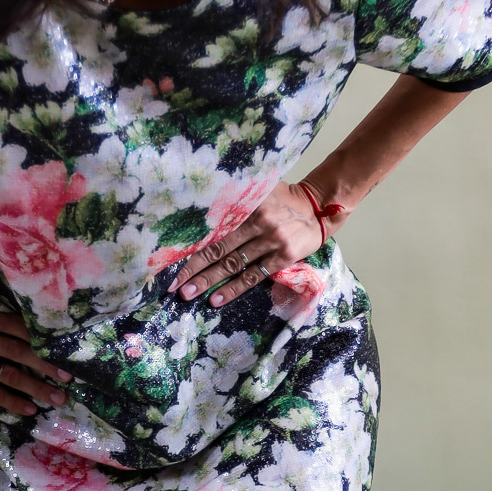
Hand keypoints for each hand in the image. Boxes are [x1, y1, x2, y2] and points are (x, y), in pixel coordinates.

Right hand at [0, 284, 71, 412]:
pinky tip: (29, 409)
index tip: (63, 341)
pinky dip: (11, 401)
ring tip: (57, 397)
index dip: (41, 333)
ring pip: (10, 373)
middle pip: (20, 349)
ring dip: (36, 386)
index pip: (16, 321)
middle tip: (70, 375)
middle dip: (48, 363)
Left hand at [176, 182, 330, 306]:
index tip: (172, 258)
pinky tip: (217, 299)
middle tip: (173, 283)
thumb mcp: (260, 190)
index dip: (192, 244)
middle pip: (218, 247)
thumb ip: (236, 200)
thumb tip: (201, 212)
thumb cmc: (283, 199)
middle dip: (193, 267)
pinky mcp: (284, 257)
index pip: (213, 227)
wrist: (319, 206)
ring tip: (188, 294)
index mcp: (247, 204)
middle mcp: (257, 222)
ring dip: (208, 280)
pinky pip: (254, 276)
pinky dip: (234, 288)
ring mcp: (271, 240)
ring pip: (233, 264)